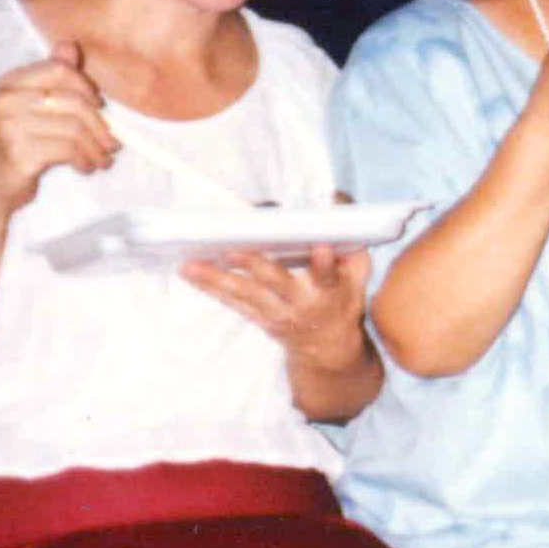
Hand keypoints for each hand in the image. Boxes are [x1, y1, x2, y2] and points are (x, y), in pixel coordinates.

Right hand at [0, 43, 116, 216]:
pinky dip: (86, 160)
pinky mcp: (19, 152)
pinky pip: (69, 150)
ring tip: (102, 160)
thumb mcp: (33, 109)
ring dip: (97, 148)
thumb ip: (52, 78)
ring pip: (75, 128)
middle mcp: (5, 100)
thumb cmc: (18, 145)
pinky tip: (86, 167)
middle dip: (101, 125)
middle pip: (73, 100)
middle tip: (112, 144)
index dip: (87, 87)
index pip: (59, 69)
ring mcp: (9, 126)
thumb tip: (70, 46)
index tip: (100, 107)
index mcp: (9, 83)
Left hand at [182, 242, 372, 366]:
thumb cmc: (344, 300)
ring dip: (216, 279)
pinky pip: (232, 302)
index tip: (321, 247)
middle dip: (256, 266)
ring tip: (190, 265)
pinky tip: (189, 273)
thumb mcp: (359, 274)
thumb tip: (335, 198)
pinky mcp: (259, 318)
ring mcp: (277, 314)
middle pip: (277, 284)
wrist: (329, 349)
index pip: (328, 276)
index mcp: (330, 292)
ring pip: (245, 294)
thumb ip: (353, 239)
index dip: (325, 263)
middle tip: (234, 250)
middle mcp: (301, 305)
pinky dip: (210, 287)